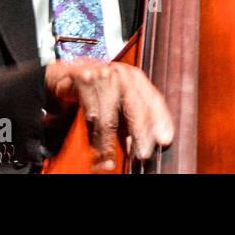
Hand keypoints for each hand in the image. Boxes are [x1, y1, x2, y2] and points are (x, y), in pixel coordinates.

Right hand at [45, 60, 173, 170]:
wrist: (69, 73)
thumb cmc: (99, 90)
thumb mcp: (120, 103)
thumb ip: (132, 121)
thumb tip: (143, 145)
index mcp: (135, 78)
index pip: (153, 99)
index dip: (160, 120)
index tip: (165, 139)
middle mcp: (121, 74)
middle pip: (133, 105)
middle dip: (139, 132)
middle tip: (143, 154)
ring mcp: (101, 74)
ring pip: (108, 114)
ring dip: (108, 142)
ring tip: (110, 161)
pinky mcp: (81, 78)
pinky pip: (89, 112)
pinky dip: (92, 135)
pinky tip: (95, 149)